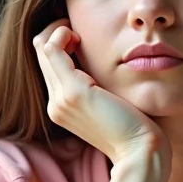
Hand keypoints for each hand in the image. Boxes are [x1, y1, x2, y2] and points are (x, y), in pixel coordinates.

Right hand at [32, 20, 169, 181]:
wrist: (141, 151)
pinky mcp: (73, 92)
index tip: (80, 39)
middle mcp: (56, 105)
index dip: (58, 44)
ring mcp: (61, 99)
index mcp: (62, 108)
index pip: (47, 66)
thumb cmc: (135, 128)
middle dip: (57, 33)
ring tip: (79, 33)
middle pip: (42, 54)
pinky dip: (61, 34)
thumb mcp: (110, 102)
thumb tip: (100, 64)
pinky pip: (52, 50)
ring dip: (58, 31)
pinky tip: (79, 36)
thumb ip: (98, 86)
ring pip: (44, 48)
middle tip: (78, 30)